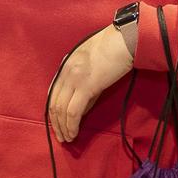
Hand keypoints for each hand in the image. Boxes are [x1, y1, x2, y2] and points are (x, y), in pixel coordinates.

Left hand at [47, 21, 135, 144]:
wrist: (125, 39)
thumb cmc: (113, 48)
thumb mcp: (92, 64)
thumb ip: (84, 84)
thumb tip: (82, 108)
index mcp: (66, 65)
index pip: (53, 93)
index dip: (54, 111)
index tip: (58, 123)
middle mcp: (66, 72)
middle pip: (54, 103)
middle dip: (56, 123)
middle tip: (61, 137)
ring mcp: (74, 79)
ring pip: (61, 110)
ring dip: (63, 127)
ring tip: (67, 139)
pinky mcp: (86, 87)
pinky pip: (73, 112)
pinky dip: (71, 125)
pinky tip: (74, 133)